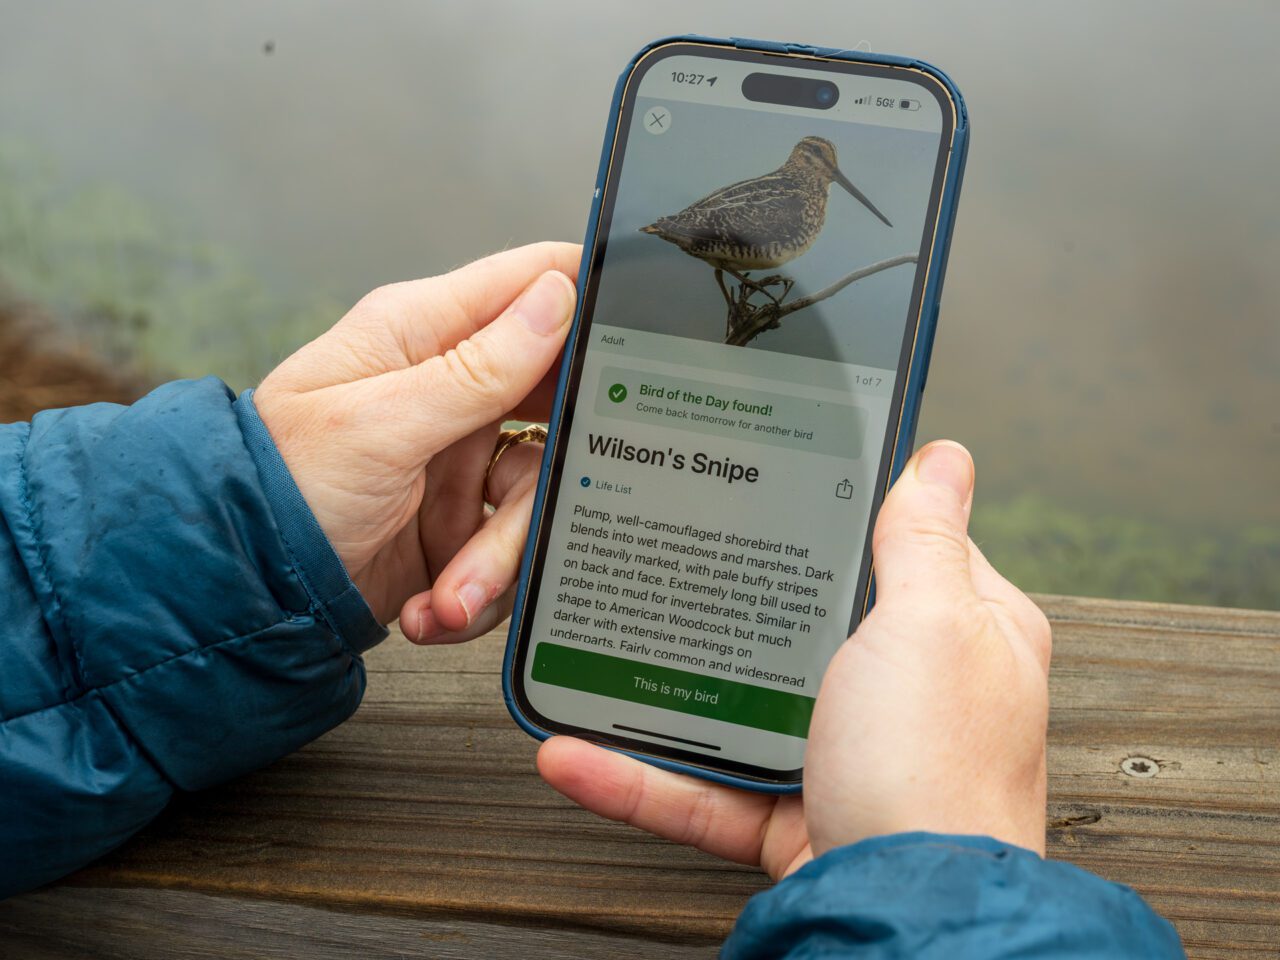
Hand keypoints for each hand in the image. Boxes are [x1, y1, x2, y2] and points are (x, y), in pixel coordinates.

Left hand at [254, 242, 579, 636]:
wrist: (244, 592)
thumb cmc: (280, 486)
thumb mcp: (381, 424)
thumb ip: (477, 367)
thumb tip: (557, 298)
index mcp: (423, 333)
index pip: (530, 282)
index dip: (590, 299)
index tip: (639, 343)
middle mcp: (452, 388)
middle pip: (557, 404)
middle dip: (548, 474)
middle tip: (528, 511)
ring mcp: (461, 455)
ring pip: (539, 491)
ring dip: (500, 556)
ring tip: (452, 594)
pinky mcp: (463, 519)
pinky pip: (513, 545)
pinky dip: (481, 587)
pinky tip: (435, 604)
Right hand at [537, 441, 1051, 880]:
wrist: (908, 924)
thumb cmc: (941, 776)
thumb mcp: (929, 626)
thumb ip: (922, 541)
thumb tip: (941, 458)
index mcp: (956, 630)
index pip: (894, 545)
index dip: (834, 509)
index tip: (765, 481)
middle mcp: (902, 690)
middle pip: (798, 621)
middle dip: (725, 601)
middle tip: (665, 560)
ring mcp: (843, 752)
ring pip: (735, 704)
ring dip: (657, 691)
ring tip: (593, 654)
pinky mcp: (792, 812)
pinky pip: (702, 786)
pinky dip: (638, 776)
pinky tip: (580, 753)